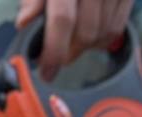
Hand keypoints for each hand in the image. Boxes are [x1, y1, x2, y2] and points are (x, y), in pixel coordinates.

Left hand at [19, 0, 133, 80]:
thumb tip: (24, 23)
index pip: (63, 19)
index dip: (54, 50)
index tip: (46, 71)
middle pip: (86, 32)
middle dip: (68, 53)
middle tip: (55, 58)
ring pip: (103, 34)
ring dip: (84, 48)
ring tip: (70, 44)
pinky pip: (117, 28)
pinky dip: (101, 40)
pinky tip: (88, 36)